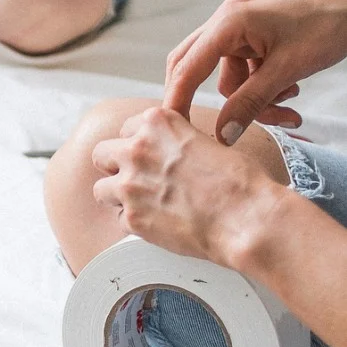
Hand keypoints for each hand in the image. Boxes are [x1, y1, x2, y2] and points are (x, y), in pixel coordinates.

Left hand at [91, 107, 283, 265]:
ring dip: (118, 197)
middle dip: (116, 167)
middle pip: (101, 155)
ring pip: (100, 189)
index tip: (147, 156)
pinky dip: (135, 223)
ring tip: (142, 205)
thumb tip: (165, 152)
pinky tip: (157, 223)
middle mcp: (137, 149)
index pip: (125, 129)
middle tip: (135, 179)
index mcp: (156, 123)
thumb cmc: (238, 182)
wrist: (245, 217)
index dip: (136, 145)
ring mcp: (130, 184)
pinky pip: (119, 220)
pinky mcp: (132, 217)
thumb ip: (174, 142)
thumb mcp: (205, 141)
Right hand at [163, 0, 346, 143]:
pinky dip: (263, 88)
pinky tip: (290, 91)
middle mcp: (227, 21)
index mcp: (228, 22)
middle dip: (215, 100)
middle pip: (194, 67)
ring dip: (253, 99)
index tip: (174, 129)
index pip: (188, 67)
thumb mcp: (287, 70)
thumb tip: (223, 134)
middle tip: (217, 128)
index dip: (176, 100)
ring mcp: (240, 27)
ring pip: (228, 77)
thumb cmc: (328, 25)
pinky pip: (245, 72)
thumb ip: (251, 102)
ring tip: (288, 107)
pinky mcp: (255, 36)